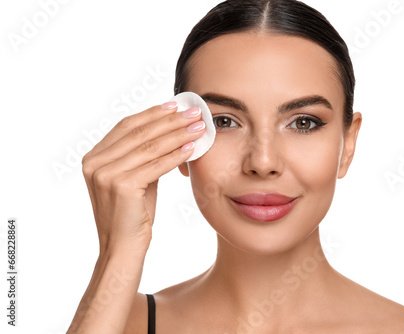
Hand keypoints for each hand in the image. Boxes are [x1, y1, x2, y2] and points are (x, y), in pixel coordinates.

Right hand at [81, 102, 204, 253]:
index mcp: (93, 157)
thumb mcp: (134, 179)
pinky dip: (176, 154)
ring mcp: (105, 174)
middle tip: (194, 112)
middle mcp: (94, 163)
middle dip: (170, 120)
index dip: (152, 113)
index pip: (126, 126)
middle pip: (140, 132)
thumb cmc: (132, 215)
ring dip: (178, 134)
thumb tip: (169, 131)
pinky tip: (192, 147)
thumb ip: (142, 156)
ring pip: (150, 146)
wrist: (122, 249)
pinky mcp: (121, 186)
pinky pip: (156, 165)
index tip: (175, 106)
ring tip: (199, 127)